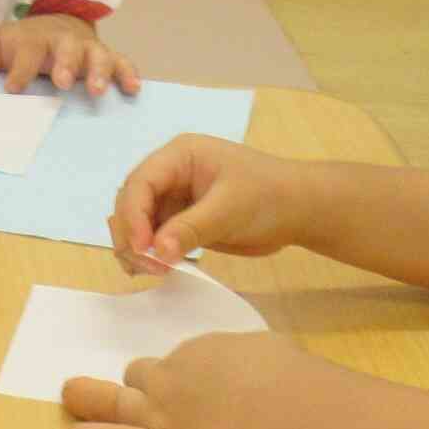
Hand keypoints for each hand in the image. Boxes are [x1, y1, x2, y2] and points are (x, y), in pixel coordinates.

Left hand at [0, 13, 139, 98]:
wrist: (54, 25)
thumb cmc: (23, 44)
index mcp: (34, 38)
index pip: (27, 51)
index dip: (20, 69)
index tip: (13, 87)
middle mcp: (63, 42)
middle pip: (66, 48)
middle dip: (65, 64)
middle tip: (62, 82)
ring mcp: (88, 49)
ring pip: (98, 55)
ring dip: (99, 71)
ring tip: (98, 91)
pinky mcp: (106, 57)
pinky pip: (122, 62)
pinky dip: (129, 73)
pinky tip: (133, 89)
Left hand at [59, 332, 296, 428]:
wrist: (273, 407)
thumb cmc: (286, 378)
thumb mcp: (270, 353)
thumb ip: (254, 363)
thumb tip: (261, 370)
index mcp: (205, 353)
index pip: (187, 363)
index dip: (190, 375)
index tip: (202, 383)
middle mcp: (175, 378)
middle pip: (143, 374)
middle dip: (136, 379)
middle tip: (126, 378)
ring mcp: (161, 414)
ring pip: (119, 402)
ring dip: (92, 398)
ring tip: (71, 395)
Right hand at [107, 134, 320, 274]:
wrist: (298, 210)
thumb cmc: (268, 196)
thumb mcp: (230, 208)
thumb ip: (191, 228)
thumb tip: (156, 251)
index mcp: (179, 156)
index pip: (140, 183)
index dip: (134, 215)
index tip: (143, 248)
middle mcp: (170, 175)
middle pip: (130, 204)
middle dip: (133, 235)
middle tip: (151, 267)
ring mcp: (174, 200)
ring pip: (137, 225)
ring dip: (137, 249)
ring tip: (157, 271)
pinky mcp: (181, 223)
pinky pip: (154, 239)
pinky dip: (151, 256)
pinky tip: (162, 270)